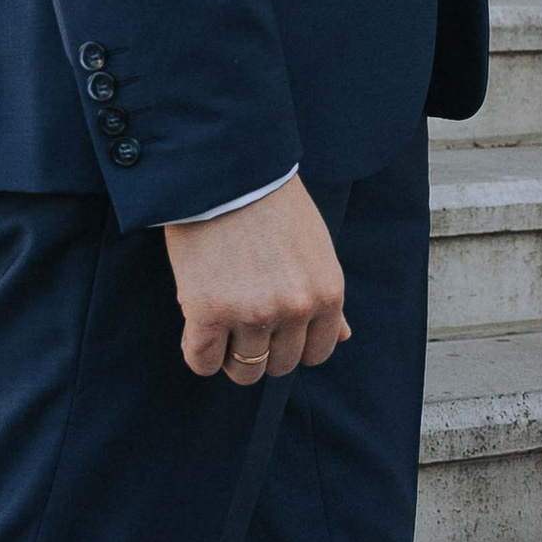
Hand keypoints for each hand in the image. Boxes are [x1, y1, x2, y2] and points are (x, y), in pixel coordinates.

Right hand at [164, 175, 348, 383]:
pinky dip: (199, 355)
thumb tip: (343, 336)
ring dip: (231, 355)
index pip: (318, 352)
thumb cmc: (273, 204)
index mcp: (327, 293)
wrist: (228, 171)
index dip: (294, 345)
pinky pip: (202, 361)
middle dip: (263, 350)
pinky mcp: (208, 312)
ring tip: (221, 327)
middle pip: (280, 365)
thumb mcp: (316, 249)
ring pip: (245, 370)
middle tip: (243, 323)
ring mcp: (253, 313)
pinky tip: (198, 332)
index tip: (276, 331)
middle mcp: (296, 309)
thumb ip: (327, 298)